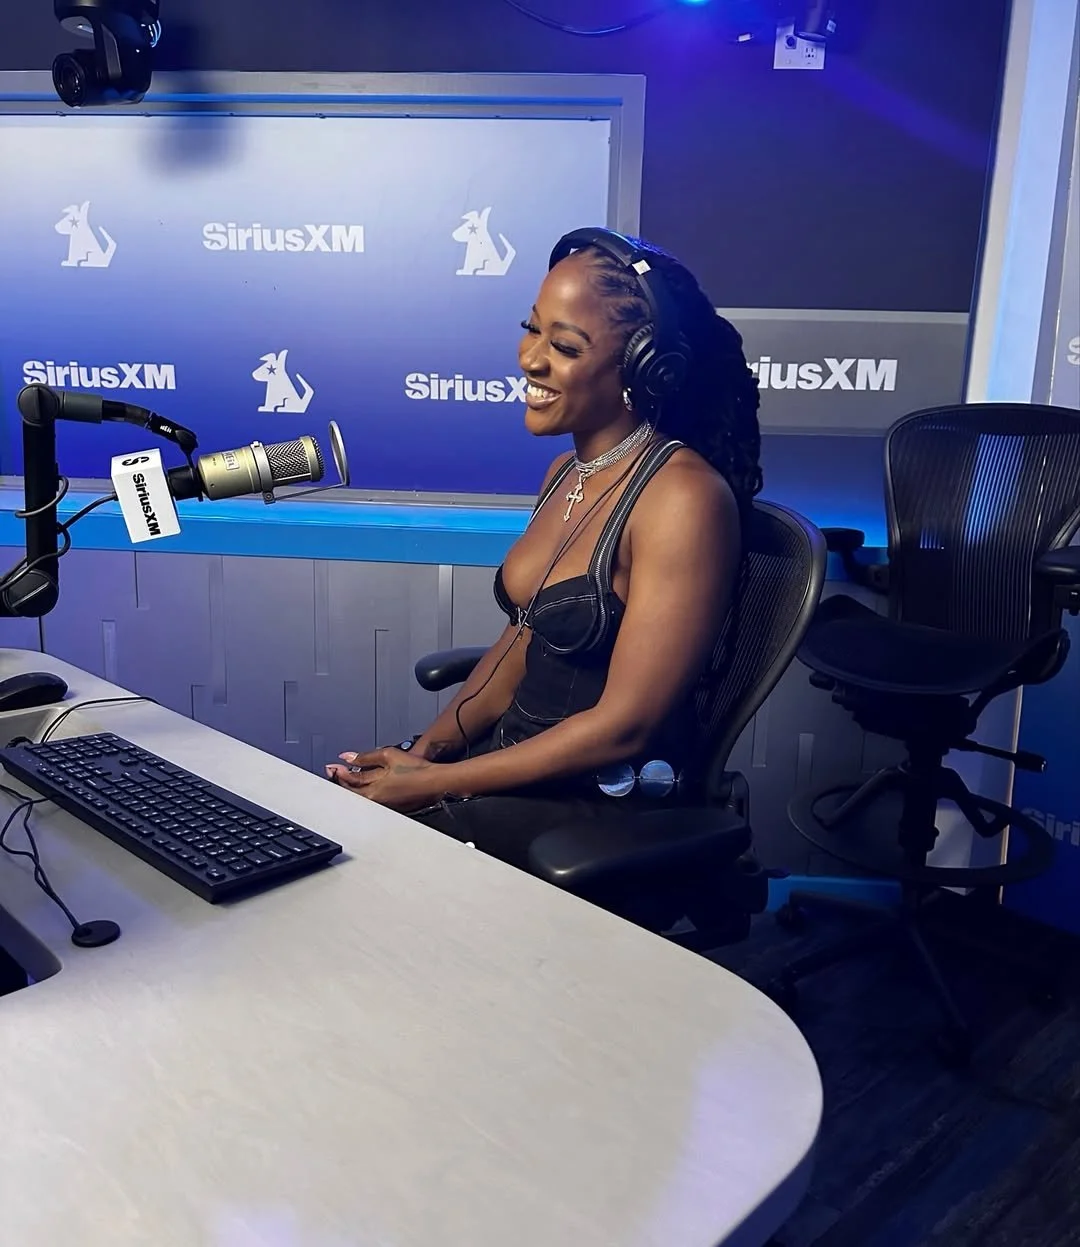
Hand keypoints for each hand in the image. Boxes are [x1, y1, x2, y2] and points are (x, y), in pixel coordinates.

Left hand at [325, 746, 443, 813]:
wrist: (435, 782)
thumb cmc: (416, 770)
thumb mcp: (388, 755)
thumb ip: (365, 756)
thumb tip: (348, 757)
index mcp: (372, 790)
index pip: (348, 781)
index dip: (338, 772)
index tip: (332, 766)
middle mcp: (375, 800)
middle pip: (352, 792)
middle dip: (341, 781)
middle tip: (334, 771)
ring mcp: (384, 805)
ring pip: (361, 796)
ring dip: (353, 786)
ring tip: (348, 776)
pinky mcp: (393, 806)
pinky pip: (373, 798)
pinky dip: (366, 791)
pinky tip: (367, 784)